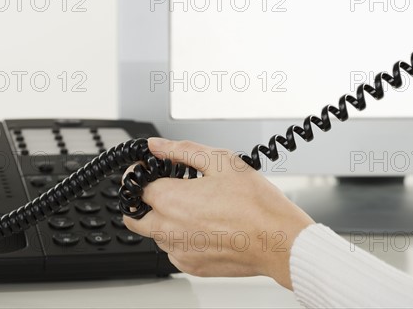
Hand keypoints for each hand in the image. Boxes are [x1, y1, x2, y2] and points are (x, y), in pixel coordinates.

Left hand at [122, 137, 314, 289]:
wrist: (279, 240)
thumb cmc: (256, 204)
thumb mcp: (222, 161)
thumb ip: (182, 150)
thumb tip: (157, 146)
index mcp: (172, 200)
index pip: (135, 187)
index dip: (139, 174)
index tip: (148, 170)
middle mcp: (169, 230)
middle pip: (134, 217)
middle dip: (142, 202)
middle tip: (162, 190)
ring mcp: (180, 252)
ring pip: (155, 235)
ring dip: (164, 220)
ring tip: (195, 207)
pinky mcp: (192, 266)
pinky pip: (174, 251)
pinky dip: (181, 238)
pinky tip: (205, 226)